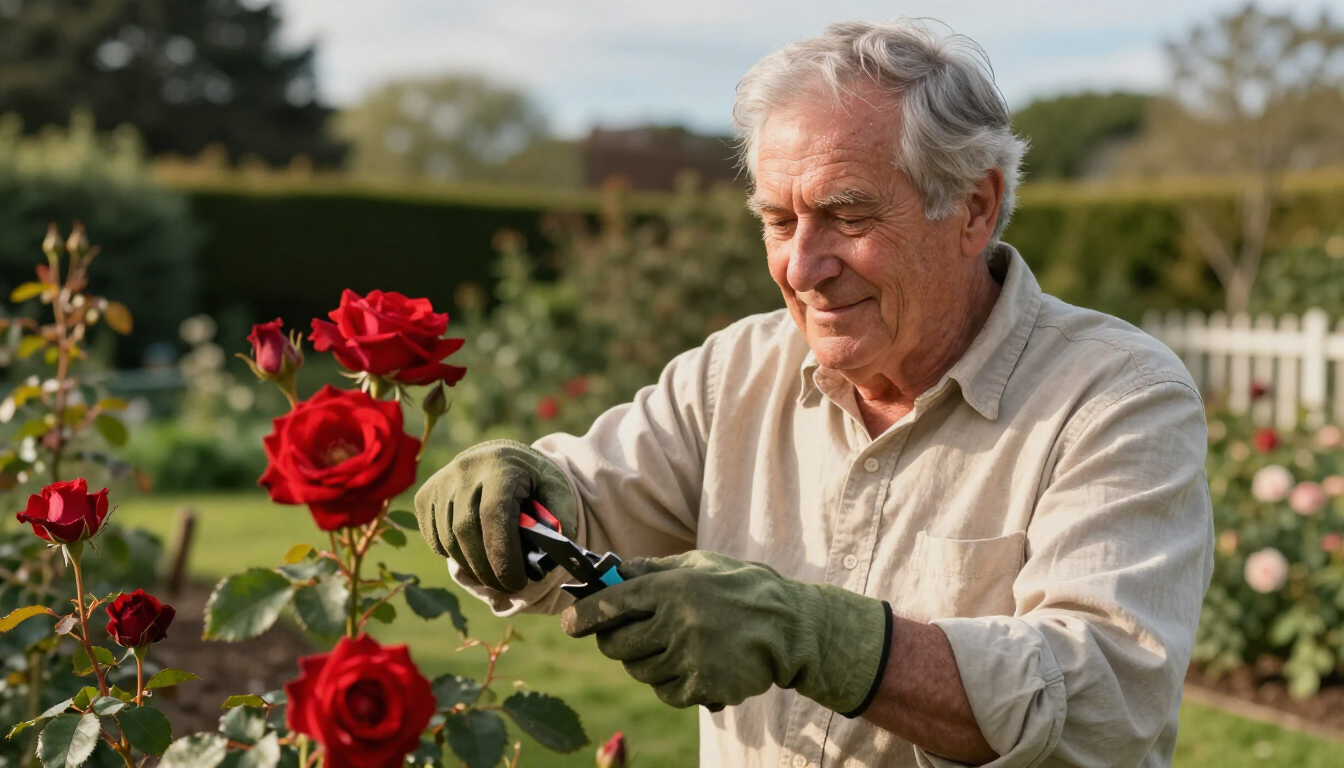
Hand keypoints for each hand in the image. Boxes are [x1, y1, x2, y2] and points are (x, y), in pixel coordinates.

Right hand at [415, 439, 576, 592]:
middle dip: (487, 568)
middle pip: (466, 531)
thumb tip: (554, 557)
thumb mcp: (558, 492)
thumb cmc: (534, 481)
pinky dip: (453, 556)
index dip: (502, 554)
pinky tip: (474, 557)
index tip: (516, 582)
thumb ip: (560, 520)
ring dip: (471, 568)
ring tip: (493, 577)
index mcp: (501, 466)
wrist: (502, 458)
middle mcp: (465, 469)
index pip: (493, 514)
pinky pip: (434, 538)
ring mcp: (441, 482)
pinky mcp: (425, 496)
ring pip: (448, 539)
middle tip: (507, 587)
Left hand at [562, 551, 889, 713]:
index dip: (581, 617)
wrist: (791, 628)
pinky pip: (665, 692)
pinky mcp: (702, 687)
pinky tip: (692, 665)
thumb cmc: (742, 589)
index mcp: (671, 587)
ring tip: (673, 646)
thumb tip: (611, 571)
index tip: (568, 624)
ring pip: (639, 670)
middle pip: (616, 645)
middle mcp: (675, 623)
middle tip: (623, 636)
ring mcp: (689, 658)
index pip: (609, 605)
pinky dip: (671, 683)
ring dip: (646, 662)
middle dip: (613, 641)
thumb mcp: (699, 564)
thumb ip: (654, 569)